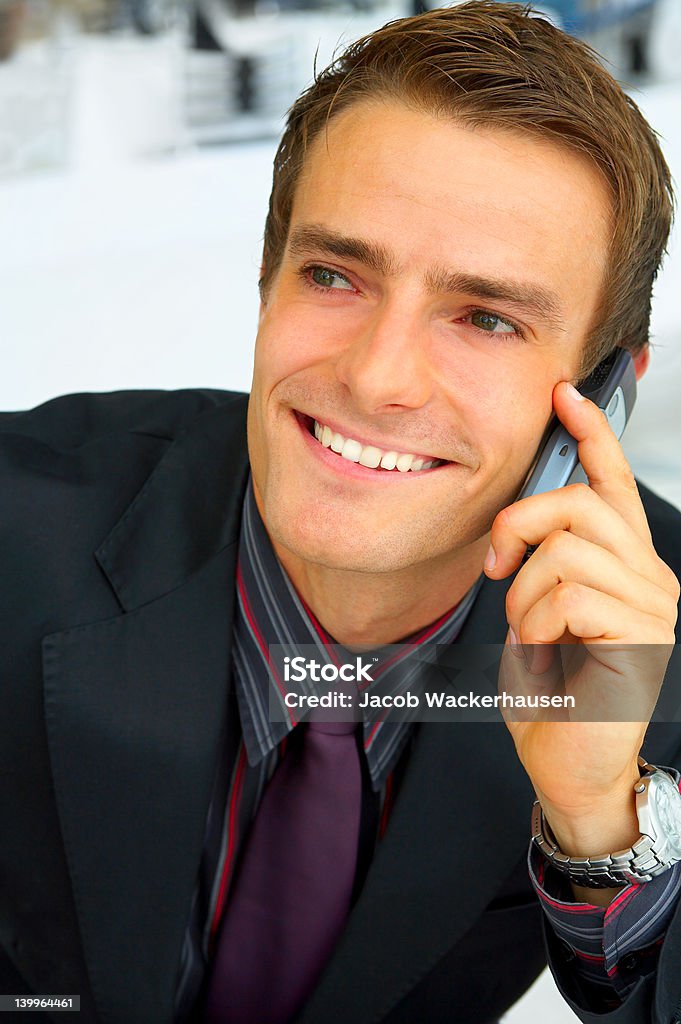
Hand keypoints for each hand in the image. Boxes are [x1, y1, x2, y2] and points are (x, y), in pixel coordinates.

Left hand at [484, 381, 678, 862]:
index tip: (565, 395)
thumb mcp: (539, 609)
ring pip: (567, 550)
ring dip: (525, 594)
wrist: (566, 764)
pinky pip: (570, 594)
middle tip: (498, 568)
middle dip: (520, 527)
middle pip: (580, 503)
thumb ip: (546, 560)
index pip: (612, 484)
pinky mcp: (642, 636)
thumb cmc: (552, 689)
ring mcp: (652, 605)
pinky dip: (538, 622)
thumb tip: (522, 521)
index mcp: (623, 563)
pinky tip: (547, 652)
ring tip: (532, 634)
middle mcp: (648, 575)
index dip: (591, 435)